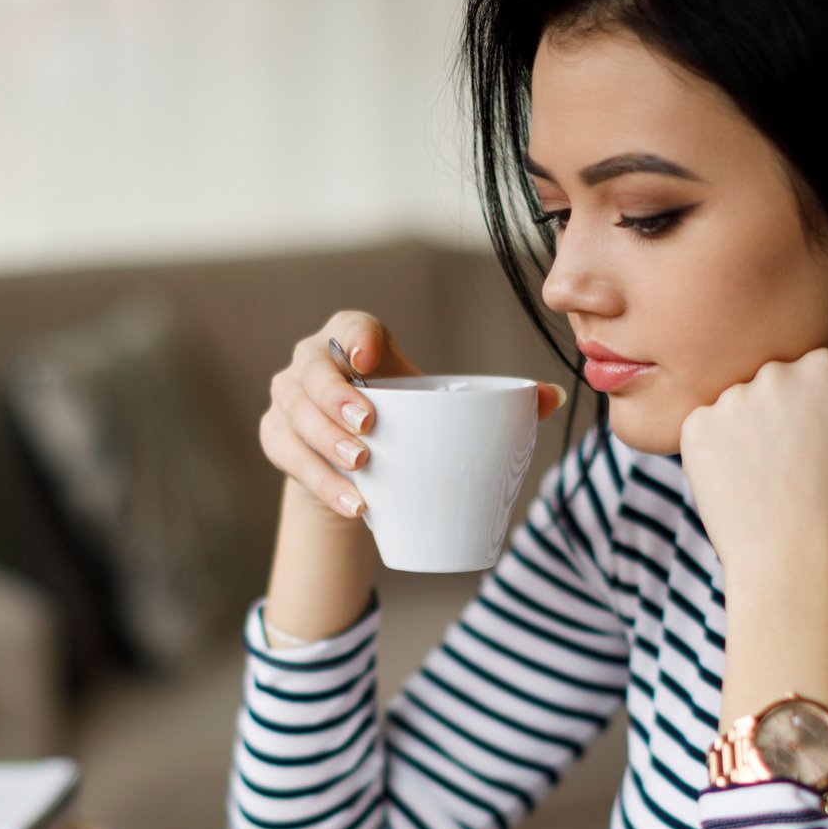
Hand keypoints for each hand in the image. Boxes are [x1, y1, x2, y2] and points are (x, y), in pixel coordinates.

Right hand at [258, 310, 568, 520]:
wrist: (356, 463)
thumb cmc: (403, 421)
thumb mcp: (438, 407)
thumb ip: (496, 401)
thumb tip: (552, 396)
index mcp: (352, 339)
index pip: (348, 326)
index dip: (354, 338)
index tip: (370, 362)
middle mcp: (310, 363)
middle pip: (311, 374)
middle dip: (335, 402)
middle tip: (368, 434)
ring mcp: (286, 401)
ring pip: (295, 418)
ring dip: (325, 448)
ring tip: (363, 474)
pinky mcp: (276, 438)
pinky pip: (289, 459)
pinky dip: (319, 483)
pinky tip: (351, 502)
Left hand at [678, 331, 827, 578]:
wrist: (792, 566)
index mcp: (825, 367)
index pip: (813, 373)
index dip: (817, 416)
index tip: (821, 452)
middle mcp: (775, 372)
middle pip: (772, 384)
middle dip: (778, 419)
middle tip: (793, 472)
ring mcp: (731, 398)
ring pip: (737, 407)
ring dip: (745, 435)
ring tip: (766, 482)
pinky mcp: (695, 426)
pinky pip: (705, 429)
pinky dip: (715, 454)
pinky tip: (738, 486)